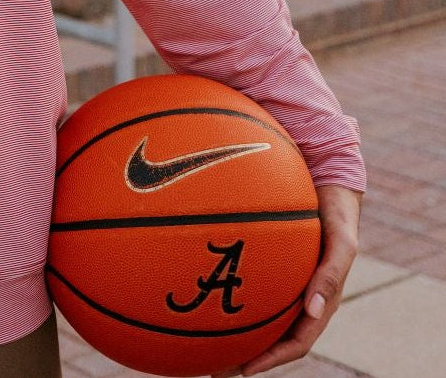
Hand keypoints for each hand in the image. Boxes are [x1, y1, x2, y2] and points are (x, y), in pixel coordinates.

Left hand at [211, 183, 361, 377]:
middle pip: (271, 335)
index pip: (296, 342)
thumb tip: (312, 310)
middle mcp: (300, 296)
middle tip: (211, 366)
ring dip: (233, 329)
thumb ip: (332, 273)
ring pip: (258, 313)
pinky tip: (203, 288)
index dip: (271, 359)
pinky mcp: (271, 261)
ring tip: (200, 340)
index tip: (243, 369)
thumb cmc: (336, 214)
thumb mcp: (342, 242)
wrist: (328, 182)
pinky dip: (229, 291)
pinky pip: (249, 282)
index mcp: (319, 301)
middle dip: (244, 354)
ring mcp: (285, 279)